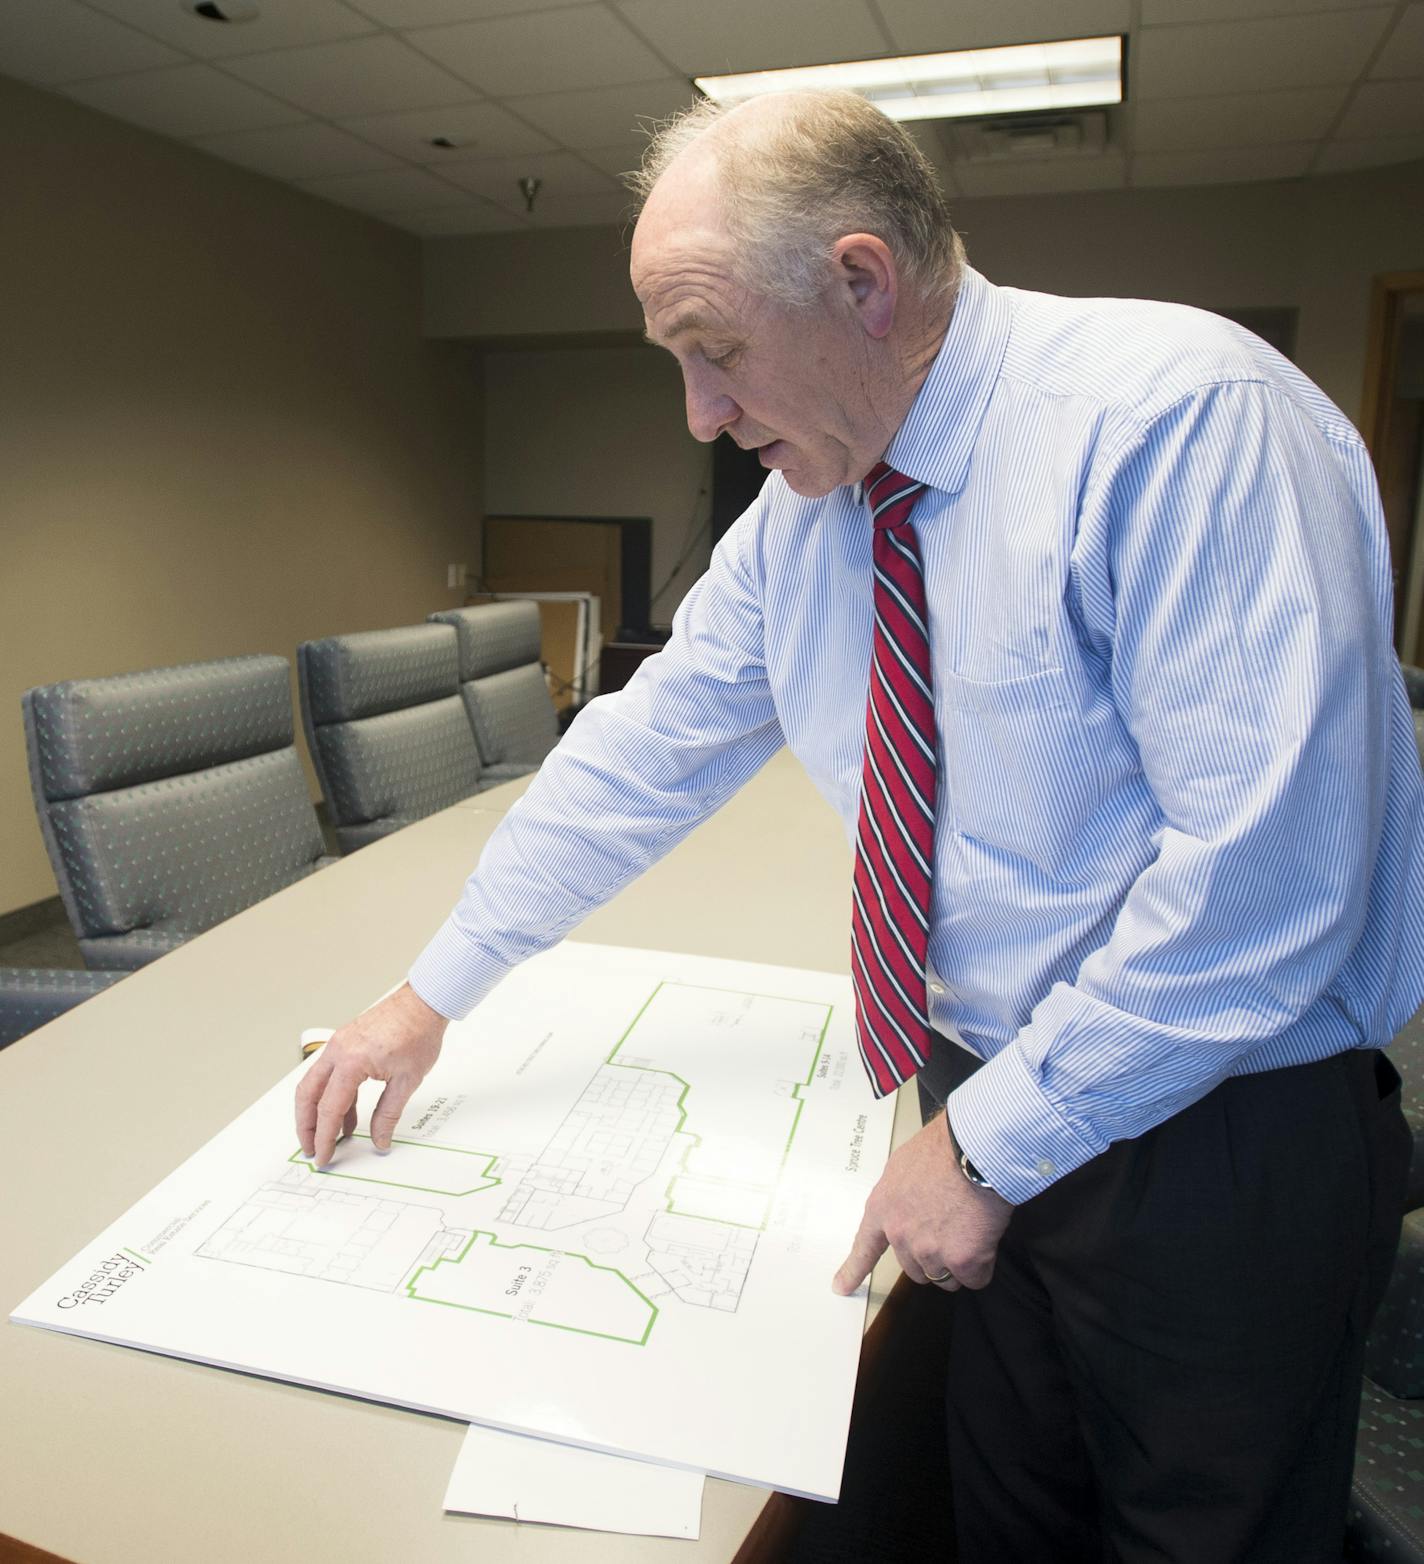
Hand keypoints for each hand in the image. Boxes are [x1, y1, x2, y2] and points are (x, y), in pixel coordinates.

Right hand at [295, 983, 448, 1167]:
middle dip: (306, 1125)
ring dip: (317, 1111)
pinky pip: (330, 1073)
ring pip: (314, 1083)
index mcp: (351, 1061)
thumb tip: (380, 1139)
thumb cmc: (419, 1033)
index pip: (329, 1109)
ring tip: (330, 1136)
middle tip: (311, 1148)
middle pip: (307, 1095)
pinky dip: (333, 1095)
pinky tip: (348, 1115)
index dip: (324, 1137)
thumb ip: (388, 1114)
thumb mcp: (407, 1081)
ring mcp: (339, 1044)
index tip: (322, 1155)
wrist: (424, 1002)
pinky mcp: (345, 1041)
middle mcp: (338, 1050)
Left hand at [832, 1113, 1012, 1294]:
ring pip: (945, 1278)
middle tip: (950, 1229)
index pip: (864, 1248)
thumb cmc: (944, 1148)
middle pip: (915, 1269)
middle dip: (932, 1256)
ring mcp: (930, 1251)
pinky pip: (975, 1278)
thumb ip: (901, 1195)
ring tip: (969, 1230)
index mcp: (882, 1209)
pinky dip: (982, 1265)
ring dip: (958, 1263)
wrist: (974, 1150)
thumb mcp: (903, 1165)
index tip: (842, 1286)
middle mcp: (901, 1235)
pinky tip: (985, 1239)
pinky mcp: (962, 1261)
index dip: (853, 1271)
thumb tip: (909, 1205)